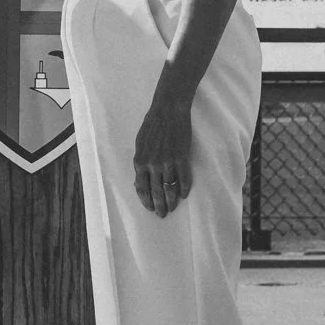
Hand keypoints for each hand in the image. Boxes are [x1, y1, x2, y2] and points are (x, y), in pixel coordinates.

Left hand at [133, 88, 193, 217]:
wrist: (168, 110)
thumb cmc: (152, 125)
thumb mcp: (139, 143)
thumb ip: (140, 161)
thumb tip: (140, 178)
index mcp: (140, 161)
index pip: (141, 188)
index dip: (146, 201)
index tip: (150, 208)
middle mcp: (152, 165)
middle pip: (156, 192)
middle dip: (159, 206)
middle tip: (162, 214)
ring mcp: (168, 162)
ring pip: (170, 189)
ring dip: (171, 201)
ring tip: (172, 208)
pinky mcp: (182, 158)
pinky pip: (184, 179)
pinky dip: (184, 189)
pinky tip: (184, 194)